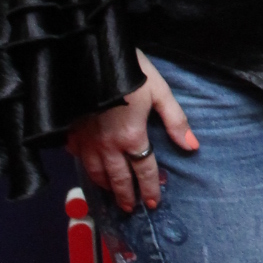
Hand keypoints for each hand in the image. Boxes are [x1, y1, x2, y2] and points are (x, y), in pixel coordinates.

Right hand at [66, 54, 198, 210]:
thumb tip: (191, 146)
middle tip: (131, 208)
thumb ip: (175, 121)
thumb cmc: (129, 70)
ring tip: (112, 195)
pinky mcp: (70, 133)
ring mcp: (86, 141)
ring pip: (95, 174)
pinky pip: (77, 158)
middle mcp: (107, 145)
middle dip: (126, 196)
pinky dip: (85, 168)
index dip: (150, 188)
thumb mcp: (159, 91)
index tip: (153, 202)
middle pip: (119, 178)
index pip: (144, 171)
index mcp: (132, 136)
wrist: (89, 54)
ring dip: (106, 187)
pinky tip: (90, 170)